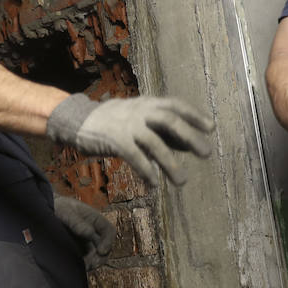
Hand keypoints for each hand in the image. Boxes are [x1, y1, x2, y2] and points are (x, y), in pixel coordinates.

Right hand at [46, 94, 213, 185]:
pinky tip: (153, 184)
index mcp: (146, 103)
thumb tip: (187, 143)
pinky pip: (136, 157)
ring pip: (155, 144)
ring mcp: (127, 125)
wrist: (77, 120)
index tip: (210, 127)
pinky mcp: (115, 140)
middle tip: (205, 153)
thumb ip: (158, 129)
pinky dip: (147, 171)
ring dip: (171, 163)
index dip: (193, 115)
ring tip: (182, 181)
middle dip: (190, 137)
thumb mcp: (136, 118)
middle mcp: (139, 111)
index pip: (174, 105)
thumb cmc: (111, 122)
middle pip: (169, 121)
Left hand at [52, 196, 115, 269]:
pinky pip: (85, 259)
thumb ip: (77, 222)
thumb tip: (90, 233)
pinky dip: (84, 264)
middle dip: (100, 257)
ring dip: (92, 263)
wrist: (43, 211)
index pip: (108, 231)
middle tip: (92, 264)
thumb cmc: (56, 207)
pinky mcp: (77, 249)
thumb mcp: (65, 212)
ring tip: (84, 267)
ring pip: (95, 255)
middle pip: (104, 247)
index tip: (101, 251)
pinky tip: (78, 267)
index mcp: (94, 219)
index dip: (108, 242)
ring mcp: (86, 241)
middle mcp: (93, 231)